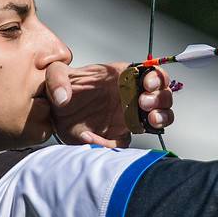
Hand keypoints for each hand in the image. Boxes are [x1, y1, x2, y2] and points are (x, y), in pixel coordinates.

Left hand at [45, 61, 174, 146]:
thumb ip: (57, 79)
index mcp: (122, 77)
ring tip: (150, 119)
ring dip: (161, 117)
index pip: (150, 73)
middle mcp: (131, 95)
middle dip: (160, 98)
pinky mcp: (121, 135)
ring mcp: (129, 116)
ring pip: (160, 115)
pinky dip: (124, 143)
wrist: (56, 116)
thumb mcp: (55, 75)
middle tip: (144, 103)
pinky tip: (110, 140)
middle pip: (162, 95)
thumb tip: (64, 97)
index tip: (148, 84)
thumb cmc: (62, 91)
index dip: (156, 77)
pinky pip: (130, 141)